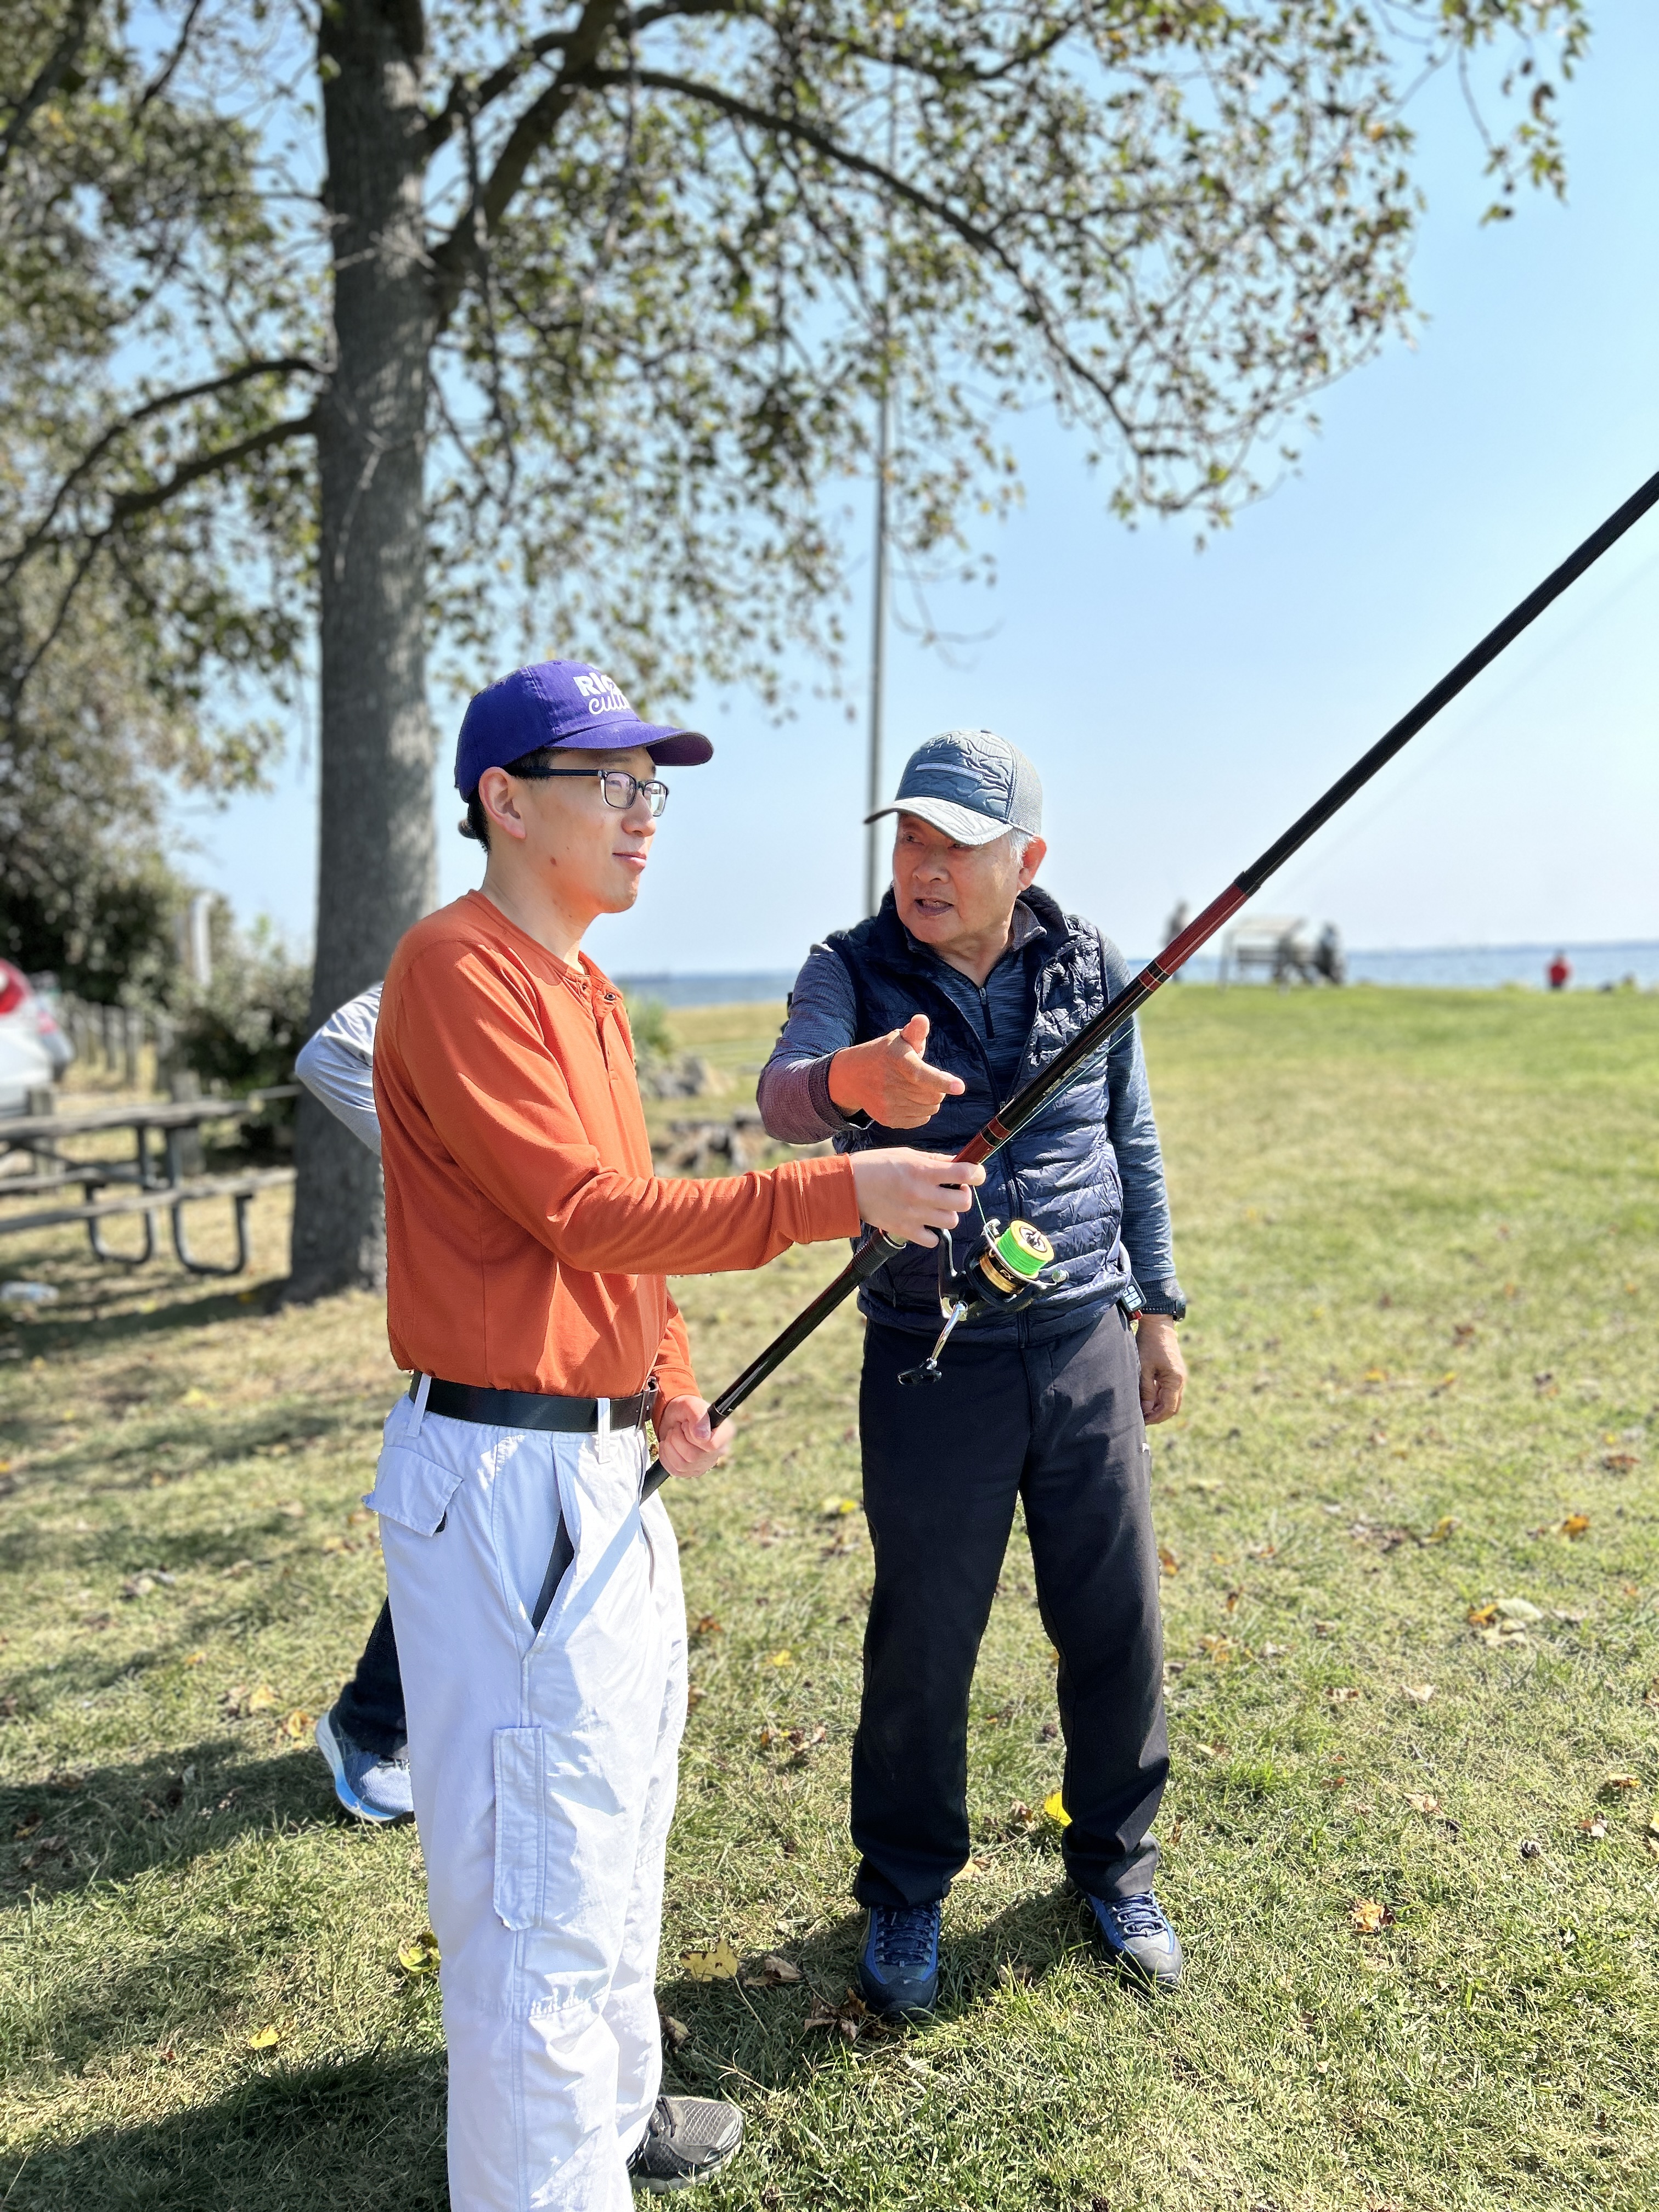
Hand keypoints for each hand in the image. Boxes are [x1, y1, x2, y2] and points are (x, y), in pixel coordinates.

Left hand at [653, 1394, 734, 1479]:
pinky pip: (674, 1471)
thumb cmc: (686, 1410)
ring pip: (681, 1465)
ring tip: (673, 1434)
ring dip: (670, 1446)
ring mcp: (706, 1464)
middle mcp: (719, 1451)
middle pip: (693, 1456)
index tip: (687, 1424)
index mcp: (725, 1433)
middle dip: (677, 1438)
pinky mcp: (692, 1472)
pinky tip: (669, 1445)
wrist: (675, 1418)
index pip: (711, 1445)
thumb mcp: (690, 1404)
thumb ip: (698, 1415)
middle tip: (678, 1427)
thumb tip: (702, 1437)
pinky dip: (666, 1456)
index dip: (693, 1435)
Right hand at [828, 1014, 964, 1127]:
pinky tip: (910, 1099)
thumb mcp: (898, 1039)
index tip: (960, 1087)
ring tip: (916, 1088)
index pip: (920, 1073)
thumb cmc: (886, 1054)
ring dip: (930, 1099)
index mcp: (895, 1059)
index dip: (941, 1081)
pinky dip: (922, 1111)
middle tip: (925, 1079)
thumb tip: (921, 1020)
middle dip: (937, 1088)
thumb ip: (915, 1032)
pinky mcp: (888, 1119)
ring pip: (930, 1108)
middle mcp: (889, 1083)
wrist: (852, 1077)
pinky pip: (922, 1120)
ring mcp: (888, 1104)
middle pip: (934, 1095)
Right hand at [850, 1148, 983, 1246]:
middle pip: (964, 1202)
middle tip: (953, 1190)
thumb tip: (958, 1161)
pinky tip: (925, 1222)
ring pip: (951, 1221)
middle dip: (963, 1195)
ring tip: (937, 1206)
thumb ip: (934, 1160)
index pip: (965, 1173)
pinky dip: (932, 1232)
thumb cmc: (875, 1165)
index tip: (975, 1173)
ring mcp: (915, 1215)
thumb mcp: (906, 1154)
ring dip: (948, 1213)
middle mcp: (922, 1194)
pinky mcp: (905, 1230)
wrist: (847, 1186)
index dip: (977, 1173)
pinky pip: (932, 1239)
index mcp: (923, 1171)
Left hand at [1135, 1314, 1186, 1424]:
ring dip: (1158, 1407)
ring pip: (1171, 1400)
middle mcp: (1180, 1381)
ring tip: (1142, 1410)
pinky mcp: (1174, 1373)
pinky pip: (1169, 1392)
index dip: (1155, 1417)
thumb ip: (1146, 1391)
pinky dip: (1159, 1398)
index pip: (1168, 1408)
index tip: (1141, 1420)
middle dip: (1157, 1415)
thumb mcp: (1143, 1368)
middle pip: (1172, 1407)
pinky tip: (1146, 1399)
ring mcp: (1179, 1377)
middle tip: (1141, 1419)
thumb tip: (1146, 1410)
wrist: (1158, 1325)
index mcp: (1175, 1380)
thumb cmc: (1149, 1344)